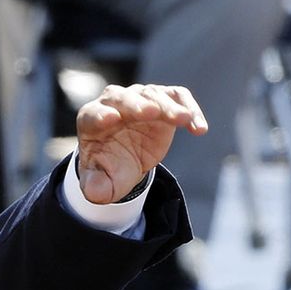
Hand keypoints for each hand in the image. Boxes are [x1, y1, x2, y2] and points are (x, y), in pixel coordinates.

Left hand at [76, 83, 207, 204]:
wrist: (127, 162)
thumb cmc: (109, 170)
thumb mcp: (101, 183)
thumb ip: (95, 187)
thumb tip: (94, 194)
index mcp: (91, 121)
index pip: (92, 114)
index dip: (100, 116)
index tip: (111, 119)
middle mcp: (113, 105)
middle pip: (122, 98)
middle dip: (136, 105)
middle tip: (151, 113)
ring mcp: (139, 99)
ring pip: (152, 94)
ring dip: (168, 106)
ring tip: (183, 120)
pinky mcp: (163, 100)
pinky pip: (177, 97)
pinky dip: (190, 108)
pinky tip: (198, 129)